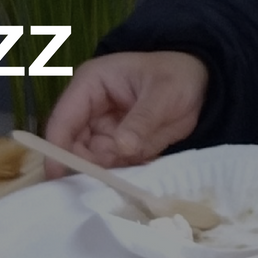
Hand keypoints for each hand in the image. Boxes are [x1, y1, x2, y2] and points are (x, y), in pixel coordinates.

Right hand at [43, 50, 209, 167]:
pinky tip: (140, 170)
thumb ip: (141, 121)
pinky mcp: (118, 146)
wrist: (201, 85)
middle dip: (86, 164)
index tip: (56, 175)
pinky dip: (124, 172)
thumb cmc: (177, 77)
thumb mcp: (162, 94)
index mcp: (91, 85)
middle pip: (72, 145)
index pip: (63, 119)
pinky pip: (113, 166)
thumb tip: (121, 147)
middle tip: (104, 181)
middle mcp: (90, 109)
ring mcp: (103, 130)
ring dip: (109, 170)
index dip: (56, 147)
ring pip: (92, 160)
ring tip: (133, 168)